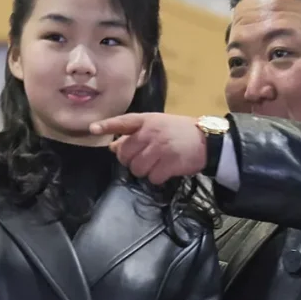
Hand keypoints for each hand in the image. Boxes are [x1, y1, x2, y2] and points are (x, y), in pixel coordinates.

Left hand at [90, 113, 205, 184]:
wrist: (208, 140)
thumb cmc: (179, 132)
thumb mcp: (157, 126)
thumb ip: (135, 135)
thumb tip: (113, 147)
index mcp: (147, 121)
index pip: (123, 122)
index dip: (107, 126)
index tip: (93, 128)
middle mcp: (151, 132)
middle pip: (125, 154)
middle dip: (131, 161)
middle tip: (145, 158)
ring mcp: (160, 147)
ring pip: (137, 169)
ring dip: (144, 171)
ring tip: (157, 164)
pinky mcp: (169, 163)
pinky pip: (152, 178)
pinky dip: (158, 178)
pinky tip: (166, 170)